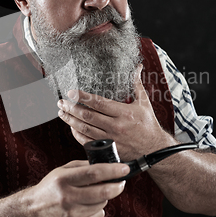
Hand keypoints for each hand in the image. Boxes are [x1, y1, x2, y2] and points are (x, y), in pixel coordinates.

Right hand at [29, 160, 128, 216]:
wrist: (35, 211)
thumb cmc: (51, 187)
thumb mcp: (62, 171)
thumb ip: (83, 166)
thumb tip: (107, 165)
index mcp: (64, 179)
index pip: (93, 173)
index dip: (112, 171)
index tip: (124, 169)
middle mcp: (67, 197)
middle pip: (102, 192)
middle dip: (117, 186)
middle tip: (121, 182)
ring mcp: (71, 214)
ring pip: (102, 204)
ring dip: (104, 198)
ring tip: (92, 195)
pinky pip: (98, 216)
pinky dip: (97, 210)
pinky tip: (86, 206)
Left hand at [57, 64, 175, 160]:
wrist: (154, 150)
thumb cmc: (148, 124)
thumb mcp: (144, 103)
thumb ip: (137, 84)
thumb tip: (137, 66)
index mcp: (124, 112)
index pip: (98, 102)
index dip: (82, 97)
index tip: (71, 92)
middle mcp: (116, 126)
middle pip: (88, 115)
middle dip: (71, 108)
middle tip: (61, 102)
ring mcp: (111, 139)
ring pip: (85, 128)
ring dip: (70, 120)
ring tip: (61, 113)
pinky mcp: (108, 149)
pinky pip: (87, 142)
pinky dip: (77, 134)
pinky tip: (71, 127)